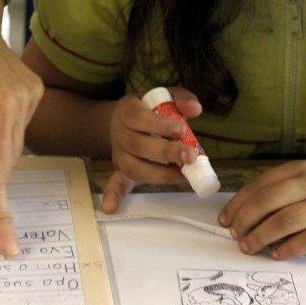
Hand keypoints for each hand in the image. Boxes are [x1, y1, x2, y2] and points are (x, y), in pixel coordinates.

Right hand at [100, 87, 204, 213]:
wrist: (123, 120)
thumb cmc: (149, 109)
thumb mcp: (163, 96)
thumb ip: (180, 98)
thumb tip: (195, 108)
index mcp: (127, 111)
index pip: (139, 118)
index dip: (160, 125)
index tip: (181, 129)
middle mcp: (119, 133)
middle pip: (138, 145)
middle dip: (166, 152)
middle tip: (190, 155)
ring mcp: (119, 154)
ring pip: (134, 167)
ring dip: (159, 174)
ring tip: (182, 174)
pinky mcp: (122, 170)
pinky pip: (115, 183)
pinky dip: (113, 195)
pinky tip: (110, 207)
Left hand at [220, 160, 305, 258]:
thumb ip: (287, 190)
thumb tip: (248, 211)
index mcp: (302, 169)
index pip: (261, 185)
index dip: (239, 203)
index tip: (225, 219)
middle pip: (268, 202)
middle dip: (246, 221)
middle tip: (235, 236)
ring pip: (284, 221)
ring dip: (261, 236)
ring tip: (250, 247)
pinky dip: (289, 249)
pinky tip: (278, 254)